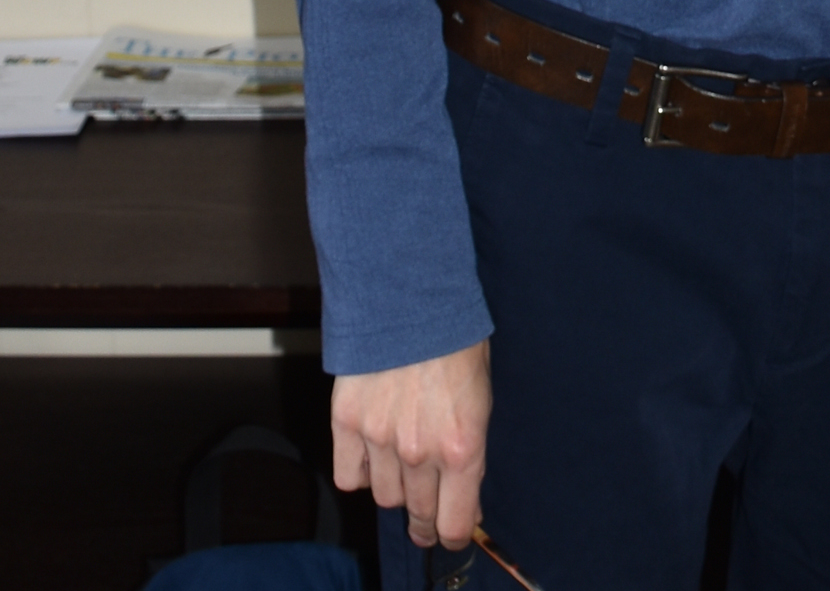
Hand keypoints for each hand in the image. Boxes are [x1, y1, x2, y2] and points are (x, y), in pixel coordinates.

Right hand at [331, 340, 491, 549]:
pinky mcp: (347, 424)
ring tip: (404, 470)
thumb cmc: (457, 339)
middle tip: (427, 516)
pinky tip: (371, 455)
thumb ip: (469, 446)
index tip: (452, 532)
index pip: (453, 523)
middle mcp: (420, 453)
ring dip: (396, 488)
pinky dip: (359, 471)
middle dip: (425, 518)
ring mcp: (380, 441)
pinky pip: (349, 475)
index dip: (453, 533)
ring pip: (384, 496)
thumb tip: (464, 488)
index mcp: (462, 446)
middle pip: (418, 513)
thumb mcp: (482, 394)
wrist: (413, 296)